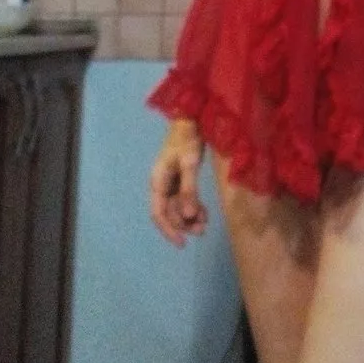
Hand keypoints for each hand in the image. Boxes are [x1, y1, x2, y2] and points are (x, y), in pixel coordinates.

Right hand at [149, 121, 208, 247]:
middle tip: (202, 231)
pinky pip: (184, 199)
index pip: (159, 213)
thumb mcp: (189, 164)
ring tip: (206, 224)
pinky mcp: (180, 178)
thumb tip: (188, 217)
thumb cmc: (188, 139)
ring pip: (178, 207)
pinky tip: (205, 213)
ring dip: (190, 217)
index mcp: (158, 181)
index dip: (169, 230)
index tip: (182, 243)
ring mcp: (170, 182)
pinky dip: (194, 207)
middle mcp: (161, 184)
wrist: (191, 119)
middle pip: (169, 212)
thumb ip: (189, 190)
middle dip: (184, 224)